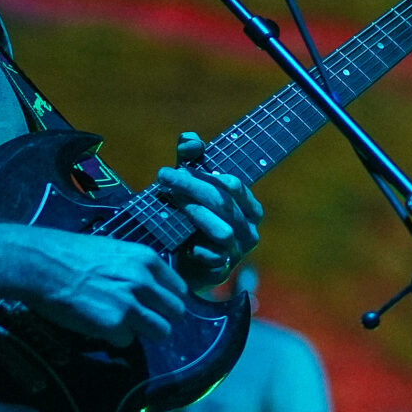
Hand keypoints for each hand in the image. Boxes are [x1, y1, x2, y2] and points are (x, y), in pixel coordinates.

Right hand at [14, 229, 188, 346]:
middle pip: (176, 313)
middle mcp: (145, 281)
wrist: (40, 264)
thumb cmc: (70, 254)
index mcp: (147, 259)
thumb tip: (148, 288)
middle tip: (141, 319)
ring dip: (145, 333)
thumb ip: (136, 269)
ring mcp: (131, 304)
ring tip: (124, 327)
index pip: (179, 289)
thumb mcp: (114, 251)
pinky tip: (98, 325)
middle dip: (160, 318)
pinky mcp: (114, 324)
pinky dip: (114, 338)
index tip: (155, 305)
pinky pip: (128, 341)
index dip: (167, 300)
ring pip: (161, 332)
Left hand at [156, 131, 263, 287]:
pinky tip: (182, 242)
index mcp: (248, 208)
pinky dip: (196, 248)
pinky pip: (213, 258)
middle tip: (164, 176)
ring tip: (173, 204)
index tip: (177, 167)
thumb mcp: (188, 186)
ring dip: (195, 214)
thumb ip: (190, 161)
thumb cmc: (188, 220)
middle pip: (224, 203)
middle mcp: (248, 230)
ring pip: (223, 231)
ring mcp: (236, 253)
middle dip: (192, 187)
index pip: (234, 185)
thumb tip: (191, 139)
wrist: (180, 265)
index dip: (205, 174)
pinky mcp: (222, 272)